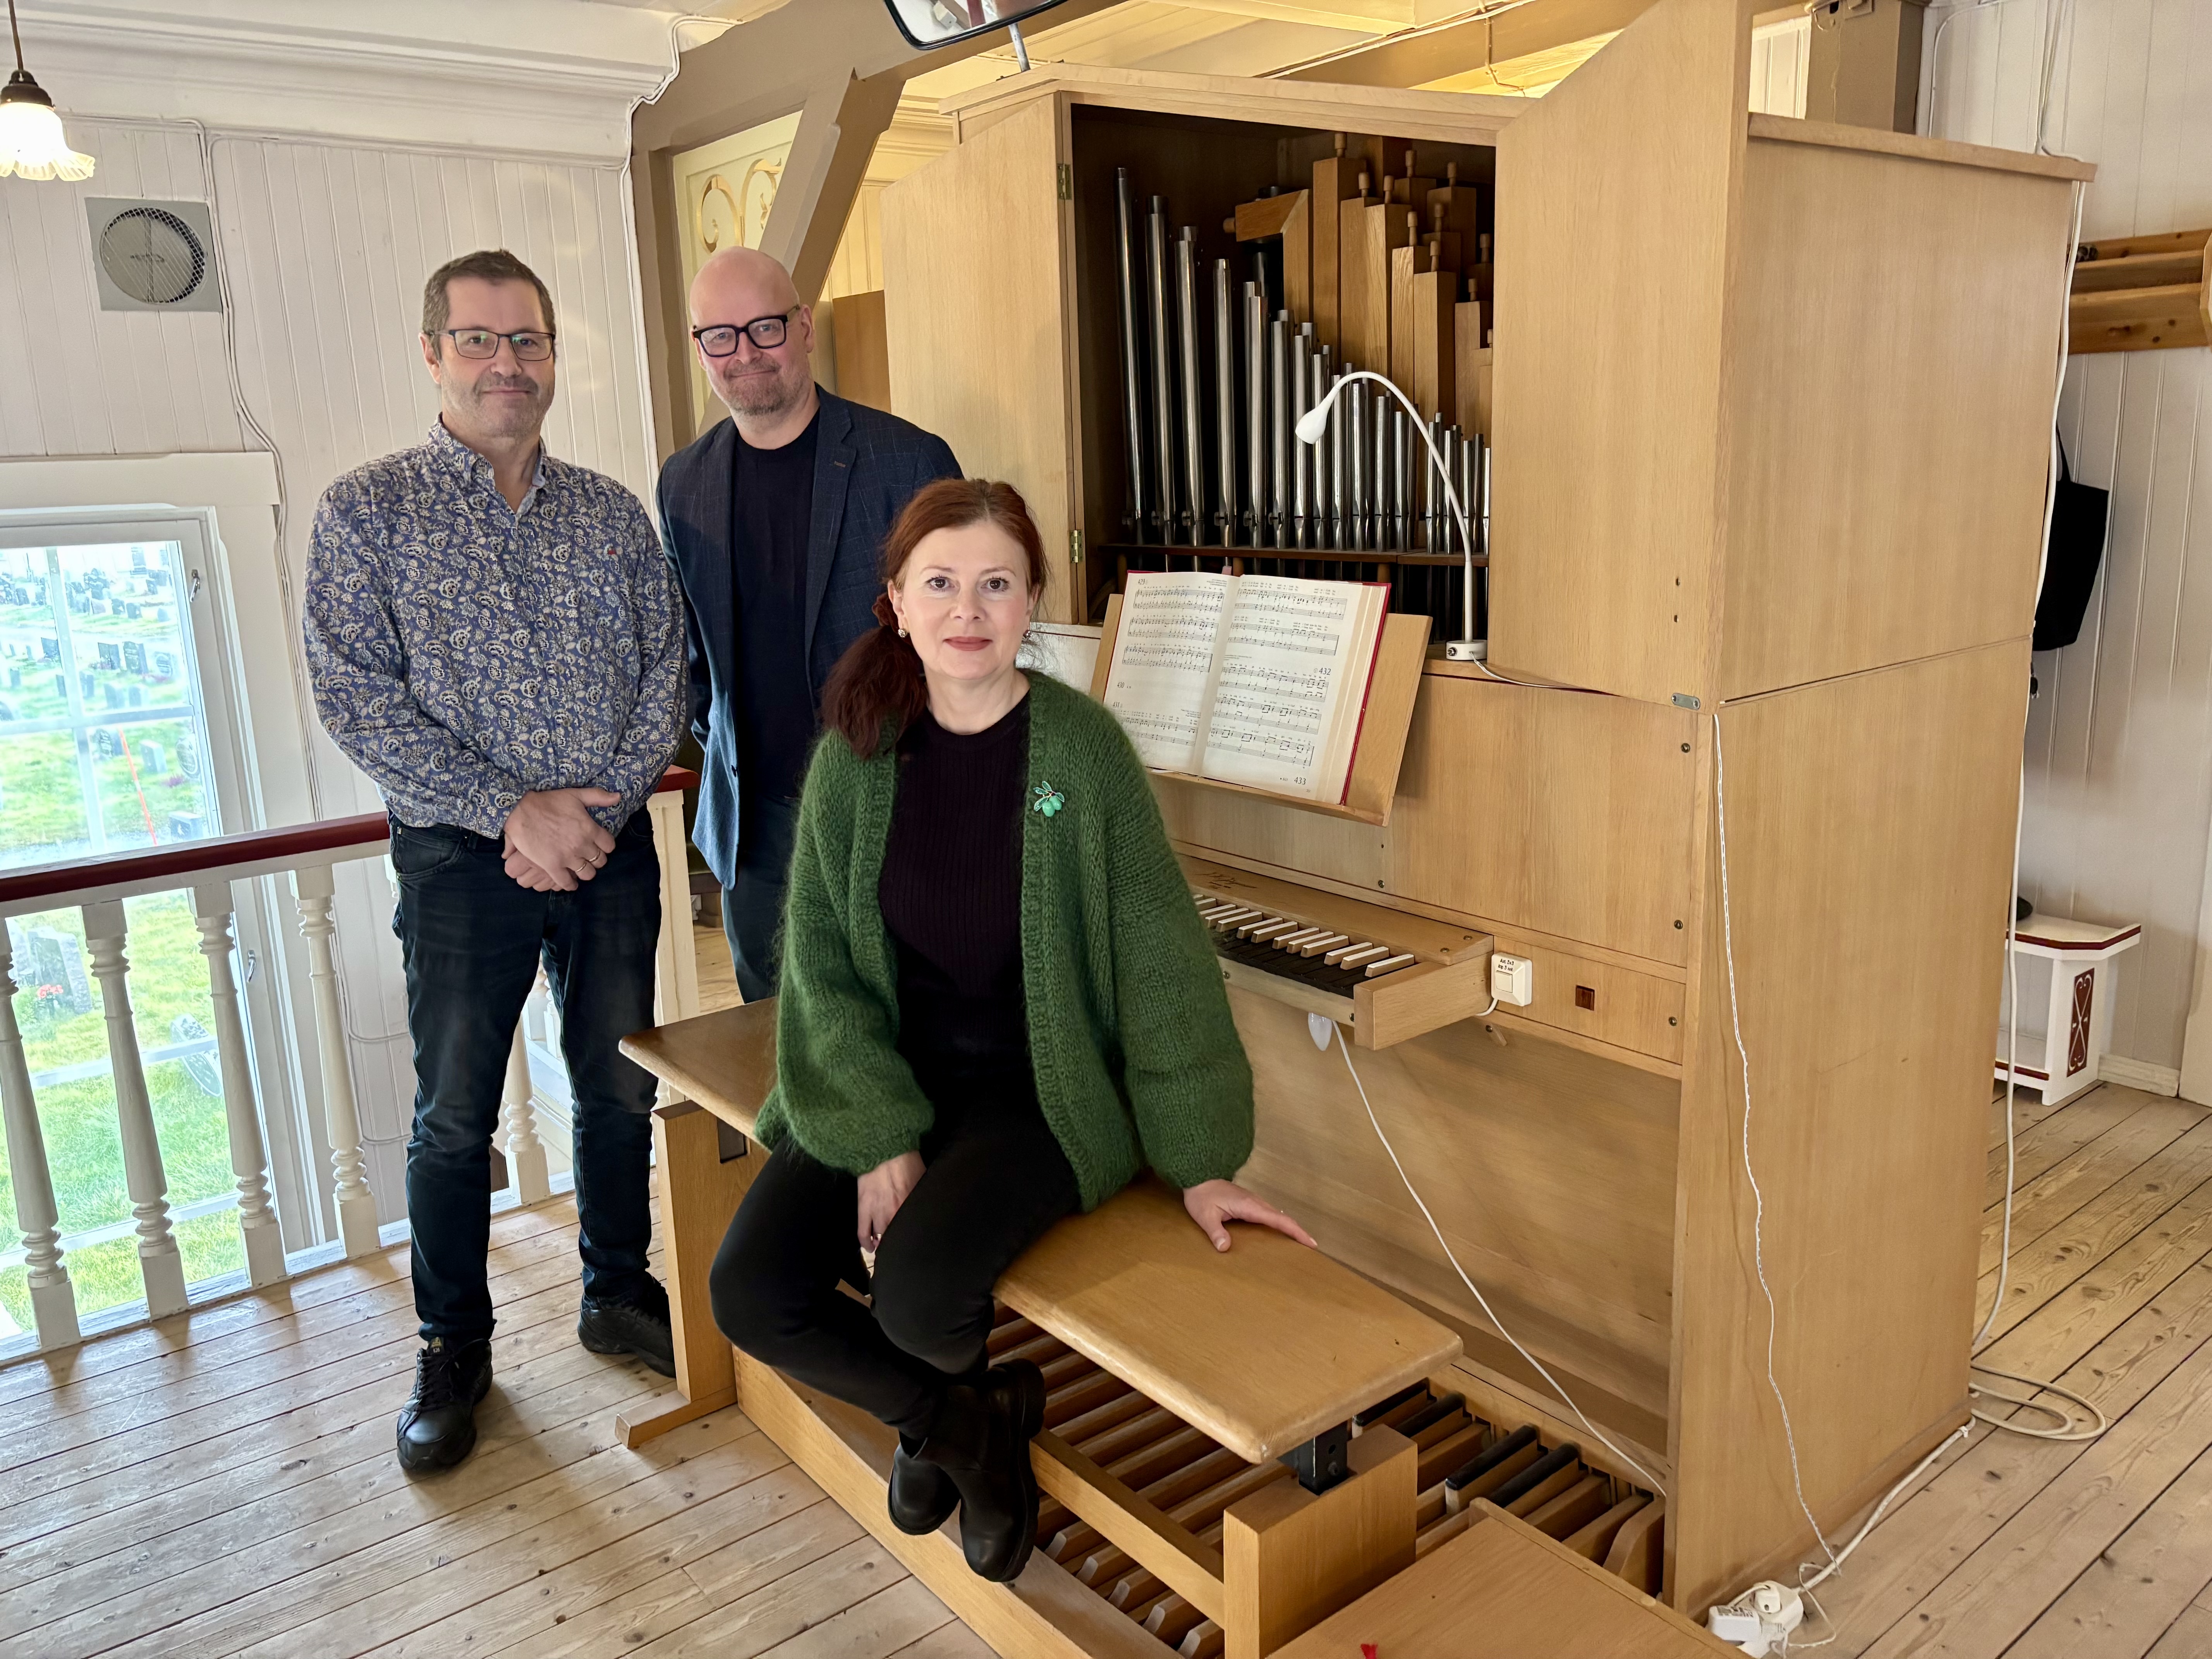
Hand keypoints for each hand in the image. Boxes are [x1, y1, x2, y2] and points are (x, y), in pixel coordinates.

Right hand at [501, 788, 619, 890]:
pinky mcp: (552, 866)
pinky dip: (570, 885)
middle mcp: (582, 845)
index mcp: (590, 829)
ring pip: (587, 874)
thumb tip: (618, 797)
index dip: (606, 846)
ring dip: (586, 872)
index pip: (609, 845)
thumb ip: (599, 797)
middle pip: (600, 861)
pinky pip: (566, 883)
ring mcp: (568, 857)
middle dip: (597, 860)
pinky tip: (570, 883)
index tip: (601, 846)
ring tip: (581, 869)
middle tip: (590, 857)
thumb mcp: (576, 794)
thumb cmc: (548, 802)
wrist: (521, 811)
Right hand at [858, 1152, 924, 1254]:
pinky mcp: (863, 1210)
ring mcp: (877, 1214)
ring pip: (881, 1236)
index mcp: (911, 1207)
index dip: (915, 1237)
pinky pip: (862, 1233)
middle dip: (900, 1239)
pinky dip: (866, 1243)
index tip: (917, 1239)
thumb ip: (923, 1196)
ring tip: (887, 1244)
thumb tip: (930, 1207)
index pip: (914, 1230)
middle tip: (903, 1242)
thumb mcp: (922, 1180)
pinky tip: (870, 1248)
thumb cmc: (907, 1162)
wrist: (883, 1150)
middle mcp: (894, 1214)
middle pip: (897, 1235)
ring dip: (884, 1241)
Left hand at [1182, 1179, 1317, 1253]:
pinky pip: (1269, 1213)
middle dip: (1298, 1231)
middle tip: (1311, 1246)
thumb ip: (1216, 1231)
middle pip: (1283, 1217)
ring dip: (1289, 1226)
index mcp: (1249, 1205)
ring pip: (1277, 1214)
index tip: (1310, 1241)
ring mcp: (1253, 1201)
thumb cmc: (1201, 1195)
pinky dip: (1279, 1222)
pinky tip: (1280, 1231)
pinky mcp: (1249, 1202)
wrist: (1198, 1176)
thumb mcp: (1205, 1215)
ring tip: (1300, 1242)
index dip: (1296, 1231)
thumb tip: (1225, 1248)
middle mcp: (1255, 1202)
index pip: (1279, 1219)